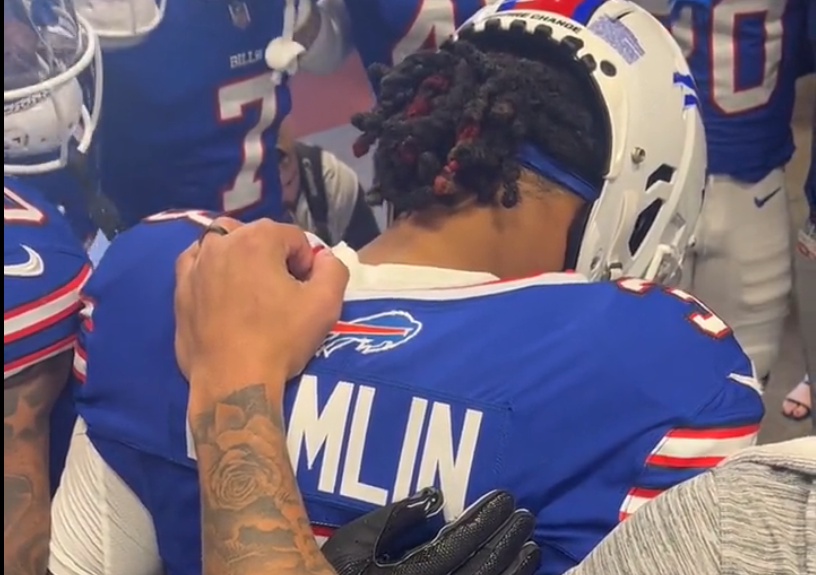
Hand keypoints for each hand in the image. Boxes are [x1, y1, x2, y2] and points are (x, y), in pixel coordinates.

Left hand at [174, 218, 347, 398]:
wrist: (234, 381)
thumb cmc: (280, 339)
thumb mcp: (326, 304)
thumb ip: (333, 269)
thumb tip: (322, 259)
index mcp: (258, 240)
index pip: (294, 237)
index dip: (306, 263)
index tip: (305, 291)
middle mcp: (222, 243)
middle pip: (258, 235)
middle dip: (274, 255)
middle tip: (281, 291)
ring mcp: (195, 265)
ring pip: (223, 243)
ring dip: (241, 256)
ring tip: (251, 288)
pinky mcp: (180, 289)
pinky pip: (195, 263)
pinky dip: (210, 267)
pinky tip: (220, 289)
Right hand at [322, 488, 540, 574]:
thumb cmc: (334, 573)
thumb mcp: (353, 542)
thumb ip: (393, 519)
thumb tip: (433, 499)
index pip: (456, 545)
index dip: (484, 521)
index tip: (505, 499)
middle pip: (480, 572)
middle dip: (507, 543)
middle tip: (528, 518)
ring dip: (514, 572)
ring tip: (533, 549)